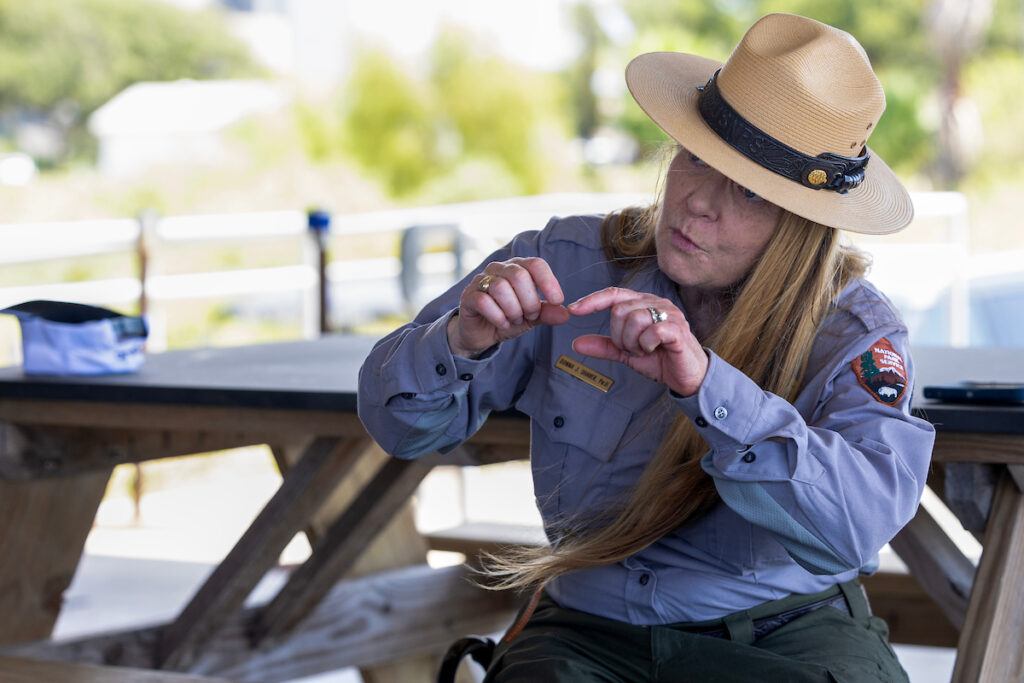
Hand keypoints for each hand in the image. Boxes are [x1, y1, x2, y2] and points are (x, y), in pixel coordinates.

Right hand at [449, 257, 569, 355]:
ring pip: (501, 287)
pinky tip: (502, 323)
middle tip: (530, 316)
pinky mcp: (468, 296)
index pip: (535, 264)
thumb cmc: (508, 318)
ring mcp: (481, 281)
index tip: (557, 301)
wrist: (481, 334)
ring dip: (513, 310)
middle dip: (529, 301)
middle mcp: (499, 269)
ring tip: (514, 320)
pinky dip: (498, 316)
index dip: (548, 281)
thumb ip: (547, 313)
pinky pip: (484, 302)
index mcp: (518, 267)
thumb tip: (566, 313)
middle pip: (519, 275)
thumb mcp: (532, 318)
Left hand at [567, 287, 708, 395]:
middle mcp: (655, 302)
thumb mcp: (626, 353)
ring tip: (643, 350)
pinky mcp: (678, 328)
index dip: (592, 300)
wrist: (686, 376)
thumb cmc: (659, 359)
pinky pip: (651, 331)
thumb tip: (575, 343)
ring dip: (632, 342)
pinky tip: (653, 350)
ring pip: (633, 319)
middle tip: (632, 348)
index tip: (572, 310)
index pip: (613, 294)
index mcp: (642, 303)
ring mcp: (668, 313)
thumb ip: (604, 346)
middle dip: (619, 336)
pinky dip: (646, 345)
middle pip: (619, 310)